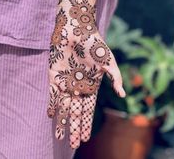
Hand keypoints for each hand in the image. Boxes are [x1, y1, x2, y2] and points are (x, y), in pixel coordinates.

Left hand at [47, 5, 125, 148]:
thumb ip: (115, 77)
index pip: (89, 110)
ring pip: (63, 106)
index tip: (85, 139)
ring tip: (59, 136)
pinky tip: (50, 116)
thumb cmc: (94, 43)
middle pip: (76, 112)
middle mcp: (78, 86)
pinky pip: (51, 94)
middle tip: (72, 144)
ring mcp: (66, 82)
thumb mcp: (108, 61)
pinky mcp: (55, 75)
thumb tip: (123, 94)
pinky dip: (51, 105)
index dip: (87, 124)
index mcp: (91, 85)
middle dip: (74, 127)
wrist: (76, 29)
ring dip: (61, 121)